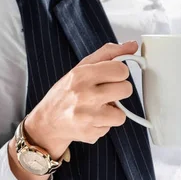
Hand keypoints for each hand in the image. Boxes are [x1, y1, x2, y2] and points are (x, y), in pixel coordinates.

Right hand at [24, 41, 137, 158]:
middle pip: (126, 89)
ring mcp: (87, 116)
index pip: (121, 69)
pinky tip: (91, 120)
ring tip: (98, 108)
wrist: (48, 121)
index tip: (111, 76)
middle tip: (105, 93)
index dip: (119, 73)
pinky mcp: (90, 133)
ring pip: (122, 114)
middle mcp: (84, 95)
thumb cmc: (67, 92)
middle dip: (118, 91)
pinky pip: (111, 128)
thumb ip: (108, 54)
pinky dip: (104, 125)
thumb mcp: (82, 68)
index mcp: (82, 74)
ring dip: (113, 112)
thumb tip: (132, 45)